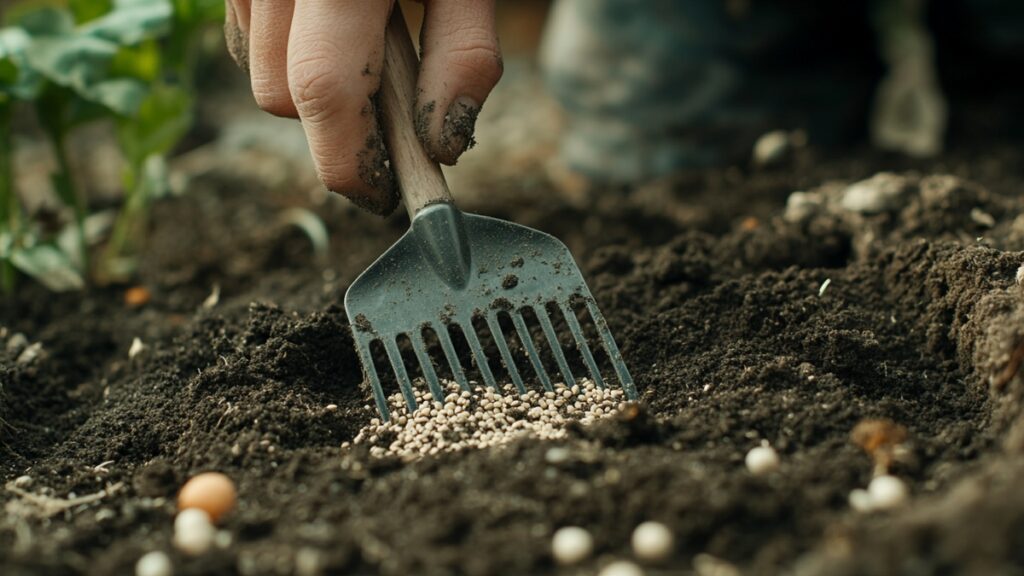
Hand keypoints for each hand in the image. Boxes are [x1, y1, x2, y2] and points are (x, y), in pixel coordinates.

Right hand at [224, 1, 502, 214]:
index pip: (323, 88)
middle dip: (338, 122)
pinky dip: (290, 47)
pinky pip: (246, 30)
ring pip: (256, 67)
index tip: (387, 194)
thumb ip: (463, 52)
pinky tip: (336, 19)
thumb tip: (442, 145)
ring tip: (371, 43)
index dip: (352, 160)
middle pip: (280, 94)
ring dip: (313, 84)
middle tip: (397, 110)